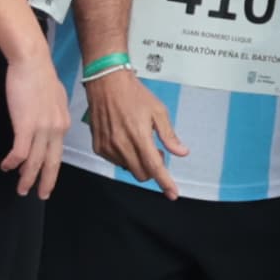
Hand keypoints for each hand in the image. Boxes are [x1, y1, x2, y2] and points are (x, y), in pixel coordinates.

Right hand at [0, 43, 70, 195]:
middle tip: (40, 195)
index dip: (52, 167)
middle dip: (45, 181)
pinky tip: (6, 166)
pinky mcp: (26, 125)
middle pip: (51, 162)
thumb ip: (53, 112)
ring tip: (21, 189)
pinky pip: (20, 151)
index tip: (47, 177)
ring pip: (35, 161)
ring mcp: (42, 128)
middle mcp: (56, 129)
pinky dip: (13, 162)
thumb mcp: (55, 97)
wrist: (33, 63)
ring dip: (27, 177)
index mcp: (63, 123)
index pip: (58, 152)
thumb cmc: (40, 76)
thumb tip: (49, 119)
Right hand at [82, 67, 173, 192]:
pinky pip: (116, 161)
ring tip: (141, 142)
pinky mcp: (98, 146)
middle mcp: (121, 144)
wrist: (107, 84)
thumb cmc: (135, 95)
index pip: (154, 167)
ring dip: (138, 162)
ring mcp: (107, 147)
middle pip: (141, 174)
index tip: (172, 194)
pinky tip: (127, 141)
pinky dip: (125, 157)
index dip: (165, 182)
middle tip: (157, 151)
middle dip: (153, 170)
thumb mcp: (159, 112)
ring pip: (128, 168)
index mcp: (139, 136)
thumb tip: (181, 152)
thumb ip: (169, 135)